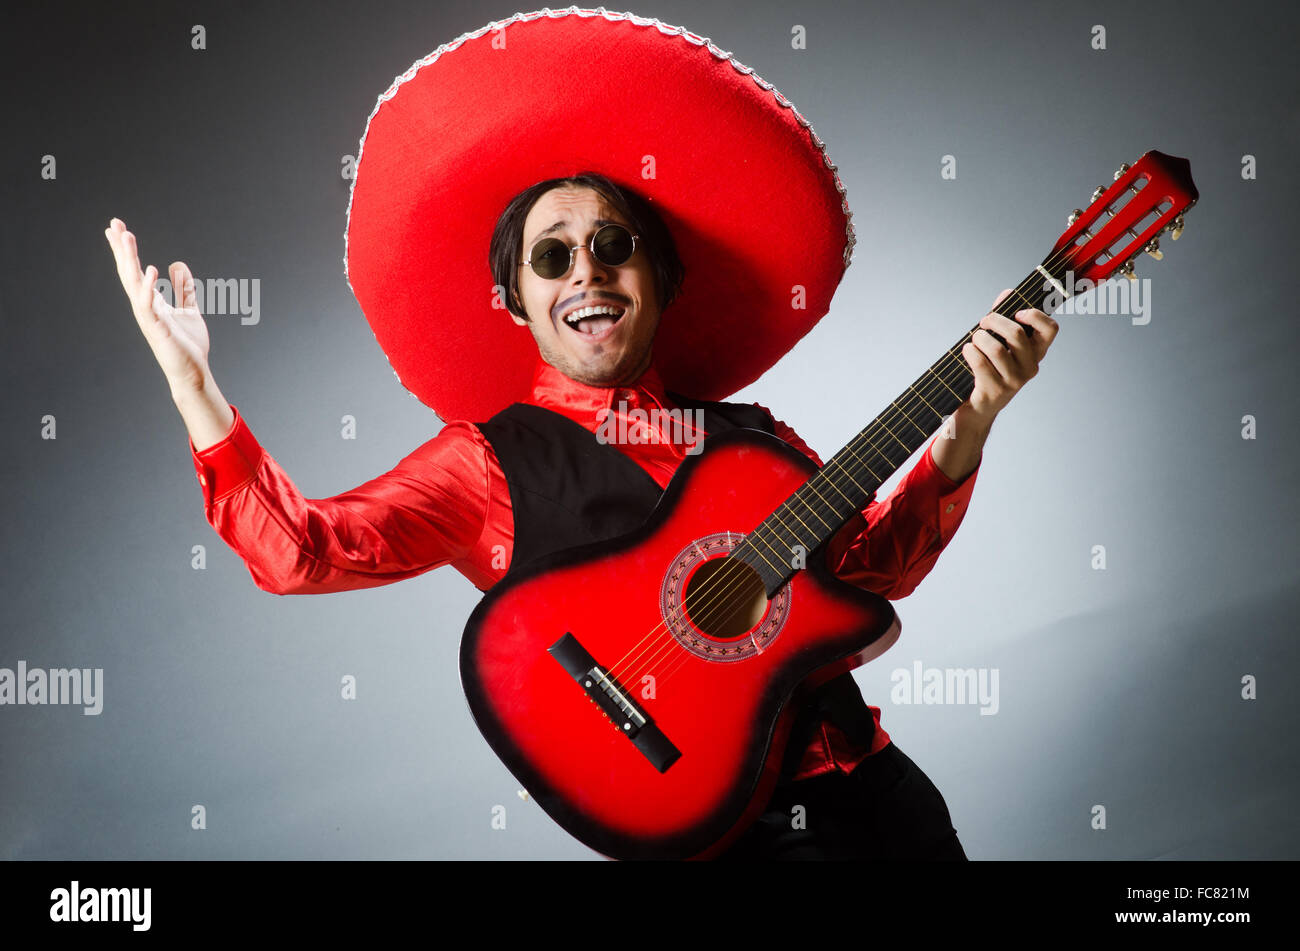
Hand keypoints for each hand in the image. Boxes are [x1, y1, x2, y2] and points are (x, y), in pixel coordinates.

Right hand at [104, 218, 212, 395]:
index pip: (133, 270)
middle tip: (115, 224)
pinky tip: (150, 269)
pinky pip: (149, 304)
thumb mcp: (189, 308)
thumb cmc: (188, 344)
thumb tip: (178, 264)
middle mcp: (145, 307)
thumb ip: (183, 288)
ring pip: (134, 283)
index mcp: (151, 301)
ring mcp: (149, 317)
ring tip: (126, 237)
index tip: (118, 228)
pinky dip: (147, 287)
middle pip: (128, 272)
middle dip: (122, 248)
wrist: (193, 372)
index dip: (125, 250)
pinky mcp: (158, 328)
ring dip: (130, 260)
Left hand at [959, 288, 1057, 422]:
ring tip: (974, 339)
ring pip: (996, 348)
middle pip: (1016, 334)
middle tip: (983, 322)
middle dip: (994, 321)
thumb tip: (1007, 292)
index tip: (1017, 312)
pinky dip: (970, 352)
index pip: (1050, 329)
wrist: (978, 406)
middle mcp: (1031, 367)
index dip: (1035, 316)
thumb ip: (1004, 317)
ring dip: (979, 338)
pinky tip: (967, 350)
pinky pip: (981, 363)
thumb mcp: (1000, 341)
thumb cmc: (990, 367)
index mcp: (1037, 352)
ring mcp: (1014, 381)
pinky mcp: (996, 391)